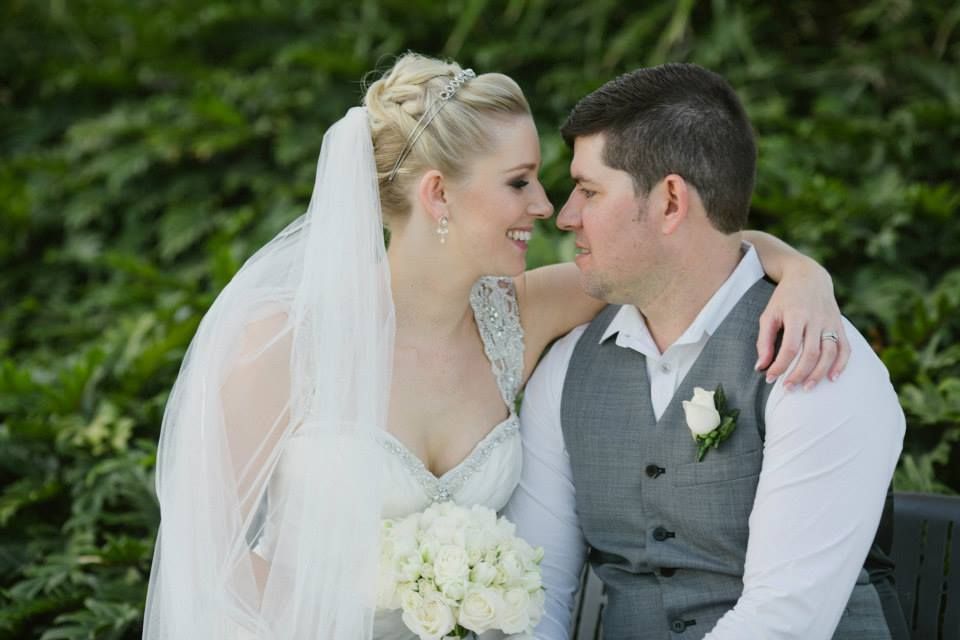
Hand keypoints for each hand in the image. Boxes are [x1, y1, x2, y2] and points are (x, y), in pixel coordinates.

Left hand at [755, 264, 849, 389]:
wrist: (808, 276)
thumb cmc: (784, 299)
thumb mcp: (769, 314)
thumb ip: (763, 341)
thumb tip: (760, 367)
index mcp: (796, 315)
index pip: (790, 347)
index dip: (780, 365)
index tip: (770, 378)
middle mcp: (816, 319)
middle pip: (811, 353)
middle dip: (799, 374)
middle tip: (787, 388)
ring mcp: (830, 322)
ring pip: (829, 353)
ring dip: (819, 373)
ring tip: (806, 388)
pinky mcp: (840, 325)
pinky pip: (845, 347)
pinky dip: (841, 364)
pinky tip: (832, 378)